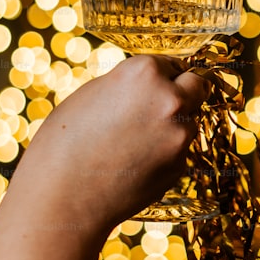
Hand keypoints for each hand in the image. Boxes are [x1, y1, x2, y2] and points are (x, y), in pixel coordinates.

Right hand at [11, 55, 209, 229]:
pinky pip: (178, 151)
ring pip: (190, 121)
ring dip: (173, 125)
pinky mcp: (179, 166)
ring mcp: (179, 135)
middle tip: (162, 103)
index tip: (155, 83)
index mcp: (144, 73)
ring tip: (134, 141)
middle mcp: (170, 100)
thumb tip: (152, 86)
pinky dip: (164, 154)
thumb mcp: (93, 94)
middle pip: (197, 85)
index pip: (171, 63)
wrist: (62, 197)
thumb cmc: (65, 143)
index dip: (161, 74)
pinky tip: (134, 163)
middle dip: (184, 91)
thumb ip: (130, 86)